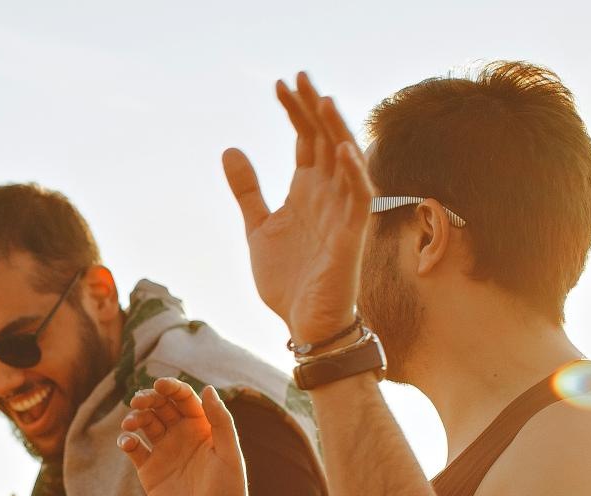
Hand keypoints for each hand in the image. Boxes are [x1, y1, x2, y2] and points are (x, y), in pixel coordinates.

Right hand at [118, 379, 251, 495]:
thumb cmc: (229, 493)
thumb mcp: (230, 454)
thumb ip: (221, 421)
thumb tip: (208, 388)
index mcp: (203, 427)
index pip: (184, 399)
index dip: (171, 387)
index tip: (160, 385)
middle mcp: (182, 436)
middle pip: (160, 406)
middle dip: (148, 398)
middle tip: (139, 401)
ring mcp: (164, 452)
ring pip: (144, 423)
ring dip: (135, 417)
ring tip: (131, 422)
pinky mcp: (149, 470)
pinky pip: (133, 449)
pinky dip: (126, 441)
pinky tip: (127, 442)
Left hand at [224, 72, 373, 343]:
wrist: (305, 324)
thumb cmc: (289, 279)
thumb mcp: (258, 227)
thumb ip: (247, 190)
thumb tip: (230, 149)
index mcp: (307, 191)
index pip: (306, 140)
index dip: (295, 112)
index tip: (279, 84)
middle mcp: (329, 195)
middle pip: (325, 141)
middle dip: (313, 109)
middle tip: (299, 76)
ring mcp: (342, 213)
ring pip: (345, 162)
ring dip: (335, 131)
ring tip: (321, 100)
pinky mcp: (352, 237)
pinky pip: (359, 199)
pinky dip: (354, 173)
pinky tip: (343, 150)